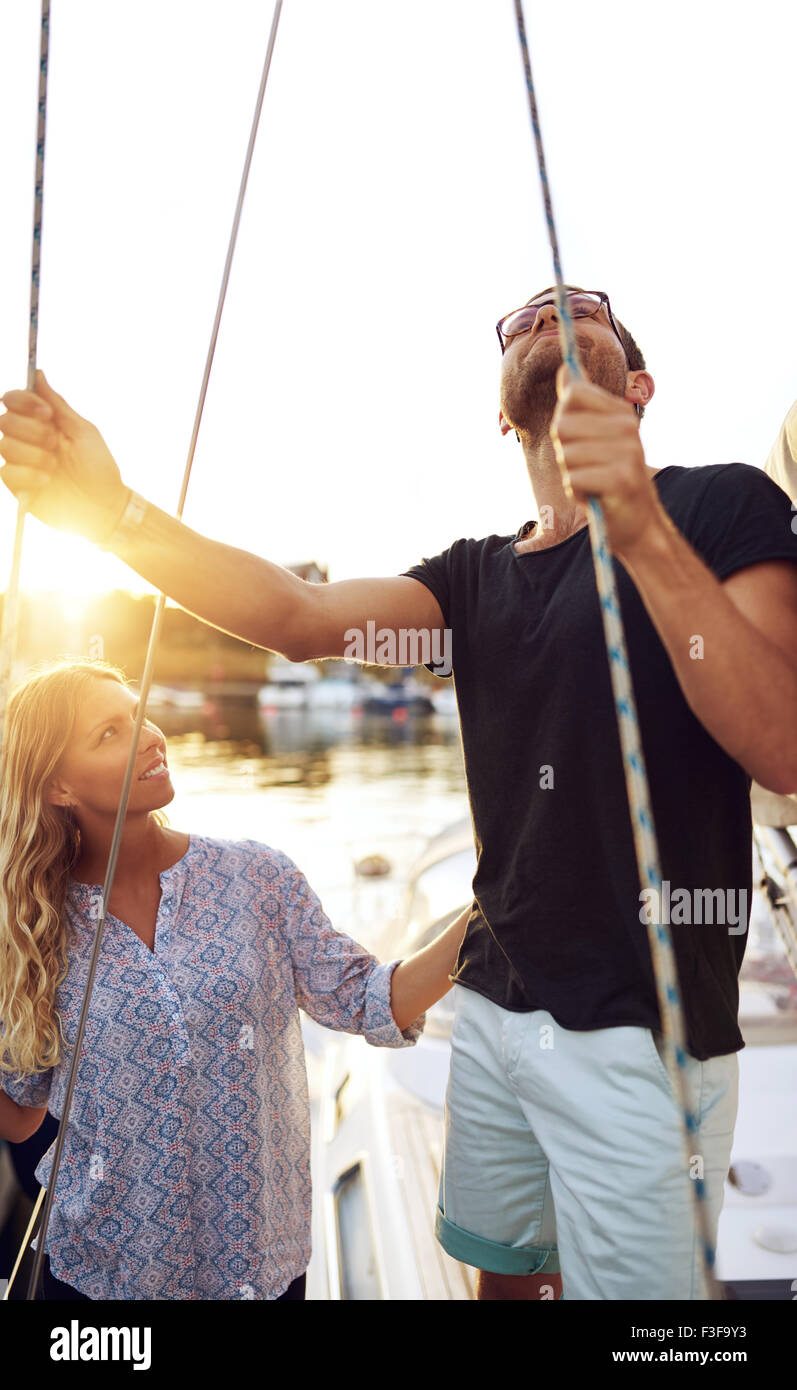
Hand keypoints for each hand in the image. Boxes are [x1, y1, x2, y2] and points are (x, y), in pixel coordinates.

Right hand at [0, 371, 128, 541]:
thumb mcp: (82, 431)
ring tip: (54, 466)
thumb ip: (57, 404)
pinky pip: (6, 472)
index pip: (13, 400)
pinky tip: (46, 481)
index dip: (24, 403)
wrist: (103, 507)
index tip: (47, 415)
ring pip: (3, 446)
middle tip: (56, 445)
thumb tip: (37, 373)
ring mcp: (21, 462)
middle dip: (32, 431)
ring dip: (32, 455)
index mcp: (41, 422)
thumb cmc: (98, 467)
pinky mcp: (17, 486)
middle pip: (5, 421)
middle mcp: (27, 439)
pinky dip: (27, 475)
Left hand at [550, 365, 665, 558]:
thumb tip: (565, 369)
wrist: (637, 525)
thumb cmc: (609, 479)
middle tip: (588, 467)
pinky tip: (595, 496)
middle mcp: (627, 427)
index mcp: (621, 412)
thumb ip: (579, 405)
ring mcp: (627, 453)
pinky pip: (574, 479)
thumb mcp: (594, 437)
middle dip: (565, 452)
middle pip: (562, 426)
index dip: (565, 419)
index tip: (580, 439)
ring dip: (572, 475)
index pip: (572, 395)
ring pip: (566, 455)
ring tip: (593, 482)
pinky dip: (577, 492)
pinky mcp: (621, 479)